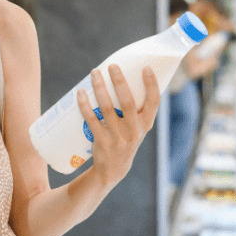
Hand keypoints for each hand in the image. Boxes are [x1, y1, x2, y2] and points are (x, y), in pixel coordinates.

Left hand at [77, 65, 159, 185]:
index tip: (146, 67)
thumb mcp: (136, 127)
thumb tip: (123, 77)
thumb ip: (135, 108)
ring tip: (95, 73)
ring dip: (100, 88)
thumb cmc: (125, 139)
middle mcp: (134, 131)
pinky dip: (85, 105)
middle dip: (120, 82)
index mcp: (146, 124)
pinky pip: (91, 120)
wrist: (113, 169)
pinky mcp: (102, 142)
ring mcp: (118, 137)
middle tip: (112, 65)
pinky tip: (80, 93)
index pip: (154, 102)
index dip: (152, 85)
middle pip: (128, 102)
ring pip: (107, 108)